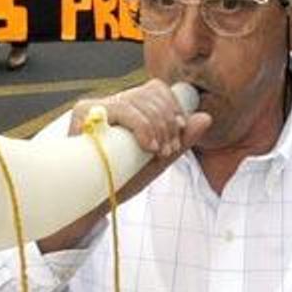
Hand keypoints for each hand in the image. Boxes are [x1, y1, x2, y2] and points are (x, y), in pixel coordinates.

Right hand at [37, 80, 210, 252]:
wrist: (88, 202)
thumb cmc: (119, 180)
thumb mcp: (156, 162)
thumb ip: (180, 142)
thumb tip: (206, 118)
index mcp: (129, 108)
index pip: (156, 89)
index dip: (173, 107)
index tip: (178, 133)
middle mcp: (112, 102)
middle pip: (151, 93)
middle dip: (167, 122)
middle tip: (167, 150)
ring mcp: (97, 105)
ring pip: (139, 100)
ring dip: (157, 126)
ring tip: (156, 152)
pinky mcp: (84, 112)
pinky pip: (122, 109)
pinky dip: (141, 125)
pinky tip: (148, 145)